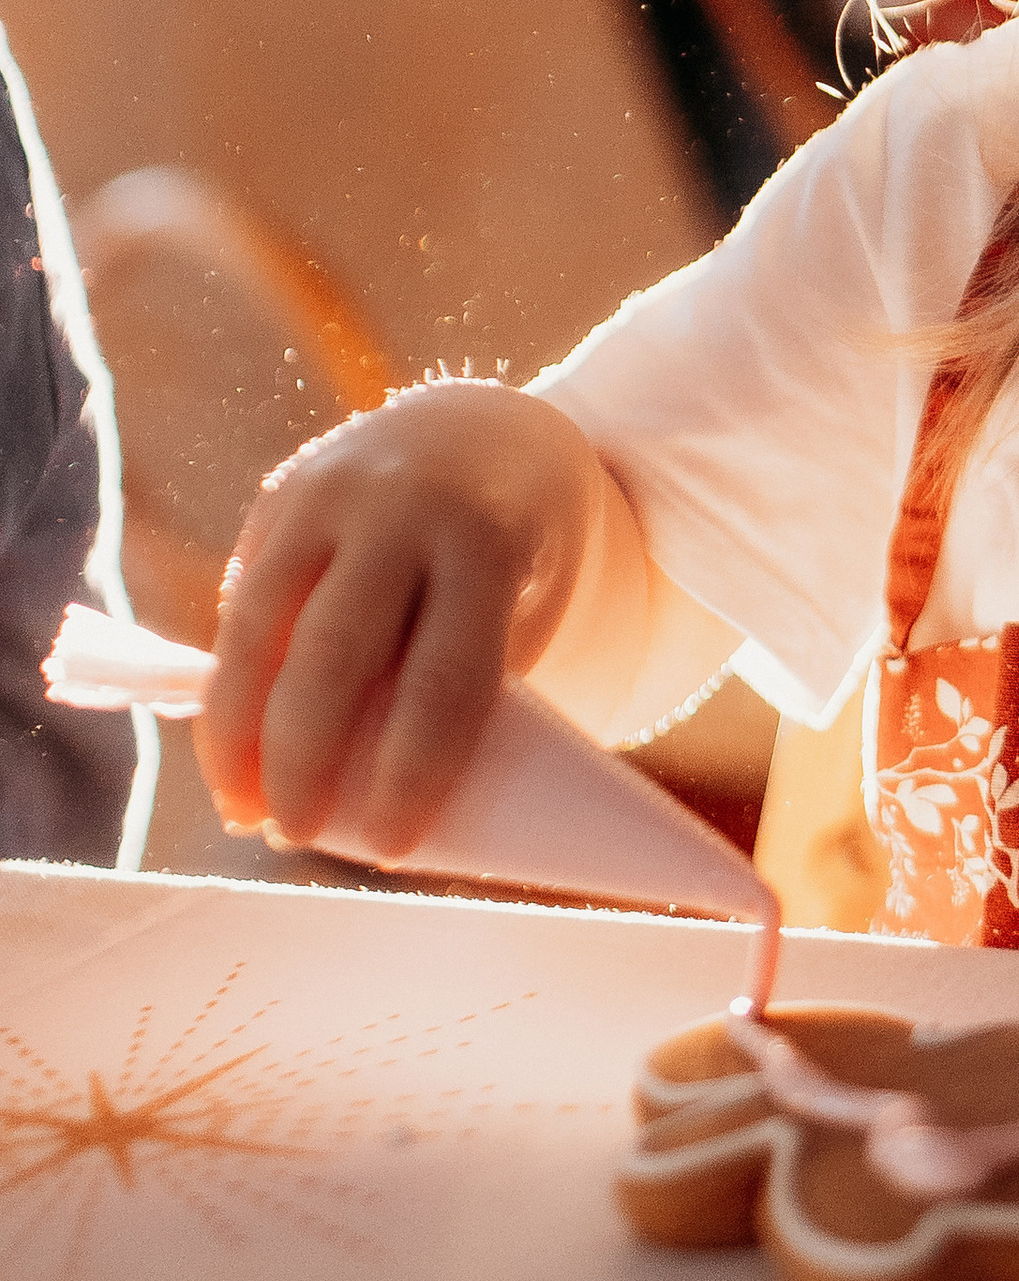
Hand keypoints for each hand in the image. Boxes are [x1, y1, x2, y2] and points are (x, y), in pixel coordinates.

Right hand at [202, 384, 607, 853]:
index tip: (391, 845)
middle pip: (336, 650)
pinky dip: (230, 683)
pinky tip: (230, 751)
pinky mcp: (279, 498)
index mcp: (486, 543)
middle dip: (305, 756)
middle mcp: (401, 510)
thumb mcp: (525, 605)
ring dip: (237, 728)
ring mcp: (329, 494)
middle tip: (295, 836)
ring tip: (241, 808)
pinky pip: (243, 601)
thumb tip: (402, 814)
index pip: (447, 674)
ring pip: (259, 624)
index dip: (414, 768)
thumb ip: (470, 688)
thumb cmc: (513, 558)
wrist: (483, 435)